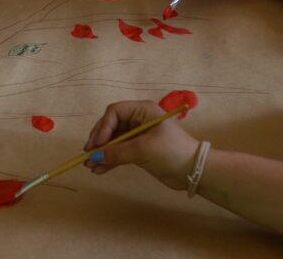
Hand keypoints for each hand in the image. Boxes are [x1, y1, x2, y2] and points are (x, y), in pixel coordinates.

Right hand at [84, 100, 199, 190]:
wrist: (194, 172)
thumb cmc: (172, 152)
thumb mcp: (143, 150)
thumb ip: (117, 152)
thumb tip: (94, 155)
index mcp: (143, 111)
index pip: (114, 112)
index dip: (103, 127)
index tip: (97, 143)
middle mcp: (139, 120)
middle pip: (111, 126)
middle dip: (99, 141)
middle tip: (88, 154)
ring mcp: (139, 136)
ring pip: (114, 141)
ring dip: (102, 153)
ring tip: (90, 166)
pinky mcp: (139, 151)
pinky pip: (119, 152)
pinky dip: (110, 160)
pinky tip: (100, 170)